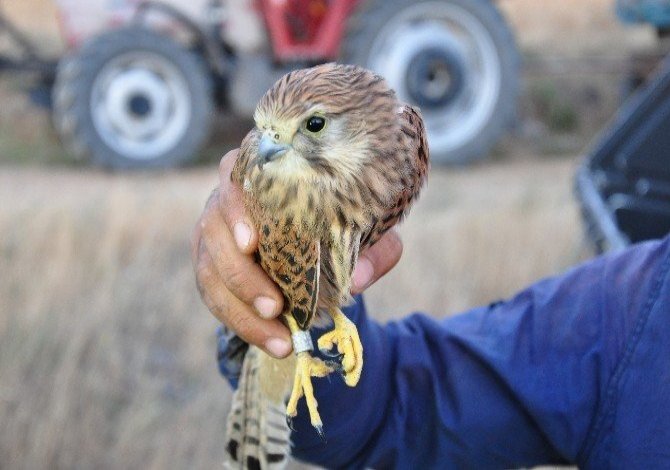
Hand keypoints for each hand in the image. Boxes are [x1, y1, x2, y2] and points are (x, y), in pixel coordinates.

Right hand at [191, 150, 402, 357]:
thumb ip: (374, 248)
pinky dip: (243, 324)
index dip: (236, 207)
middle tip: (275, 306)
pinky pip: (214, 296)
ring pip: (209, 269)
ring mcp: (214, 232)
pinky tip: (273, 343)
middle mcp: (228, 197)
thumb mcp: (371, 230)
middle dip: (241, 274)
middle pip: (214, 229)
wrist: (325, 235)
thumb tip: (360, 279)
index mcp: (262, 173)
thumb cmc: (342, 220)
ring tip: (279, 337)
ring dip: (240, 308)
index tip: (252, 242)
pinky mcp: (211, 265)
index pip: (234, 173)